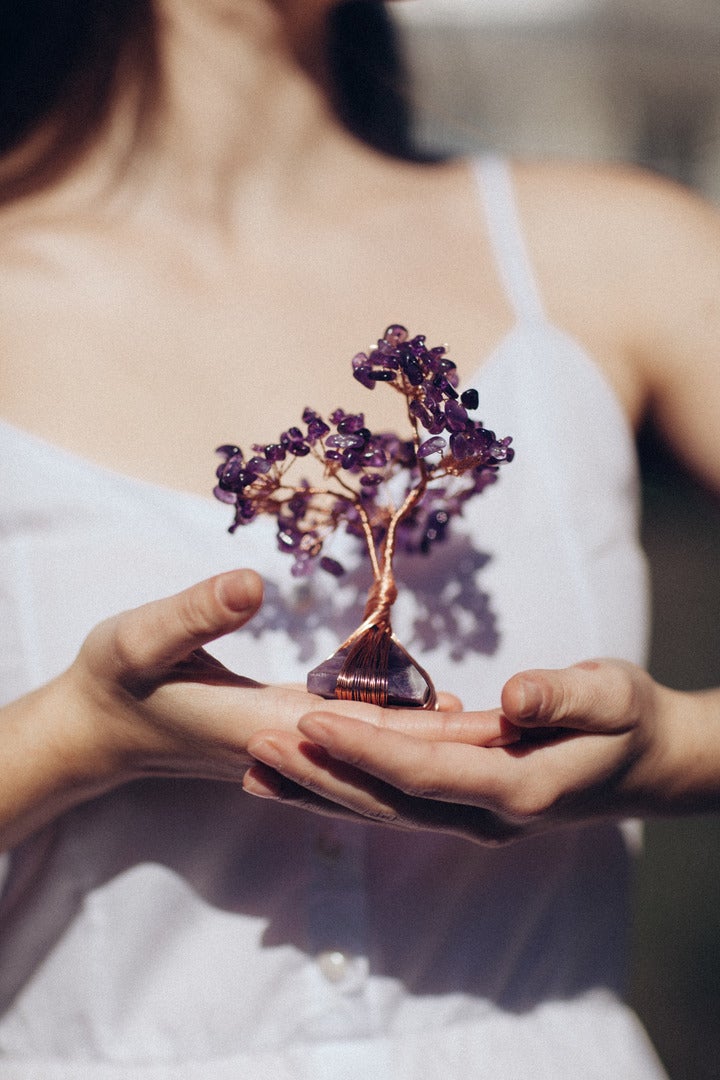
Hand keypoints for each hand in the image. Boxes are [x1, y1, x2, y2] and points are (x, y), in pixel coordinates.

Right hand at [4, 569, 508, 848]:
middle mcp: (295, 752)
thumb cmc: (111, 681)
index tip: (499, 721)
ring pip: (385, 760)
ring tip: (508, 732)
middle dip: (463, 748)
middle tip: (533, 730)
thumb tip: (251, 581)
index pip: (369, 738)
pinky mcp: (291, 741)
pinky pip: (364, 749)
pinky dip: (408, 741)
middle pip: (394, 757)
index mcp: (269, 728)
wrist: (94, 731)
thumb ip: (192, 613)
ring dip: (444, 750)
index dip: (436, 730)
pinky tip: (441, 721)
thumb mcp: (138, 639)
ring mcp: (295, 752)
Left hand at [242, 659, 704, 844]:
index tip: (309, 720)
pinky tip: (305, 771)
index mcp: (521, 789)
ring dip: (319, 790)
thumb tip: (513, 696)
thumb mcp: (613, 695)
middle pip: (388, 802)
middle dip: (320, 776)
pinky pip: (395, 800)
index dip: (364, 749)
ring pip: (383, 809)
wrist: (646, 764)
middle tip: (254, 748)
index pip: (426, 772)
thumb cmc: (630, 719)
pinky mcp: (463, 805)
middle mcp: (487, 817)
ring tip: (255, 769)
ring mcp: (473, 818)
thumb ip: (565, 696)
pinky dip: (346, 787)